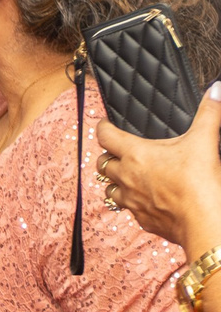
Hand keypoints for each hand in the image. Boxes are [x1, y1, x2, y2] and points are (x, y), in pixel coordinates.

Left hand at [97, 85, 220, 251]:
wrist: (204, 222)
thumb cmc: (200, 181)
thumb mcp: (205, 140)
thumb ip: (209, 113)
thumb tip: (217, 89)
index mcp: (135, 155)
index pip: (105, 136)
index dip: (103, 127)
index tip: (104, 123)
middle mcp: (126, 178)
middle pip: (102, 164)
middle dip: (107, 156)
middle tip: (117, 151)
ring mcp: (131, 201)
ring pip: (110, 190)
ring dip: (115, 182)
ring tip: (126, 176)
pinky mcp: (142, 219)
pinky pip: (128, 209)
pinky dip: (132, 202)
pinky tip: (145, 200)